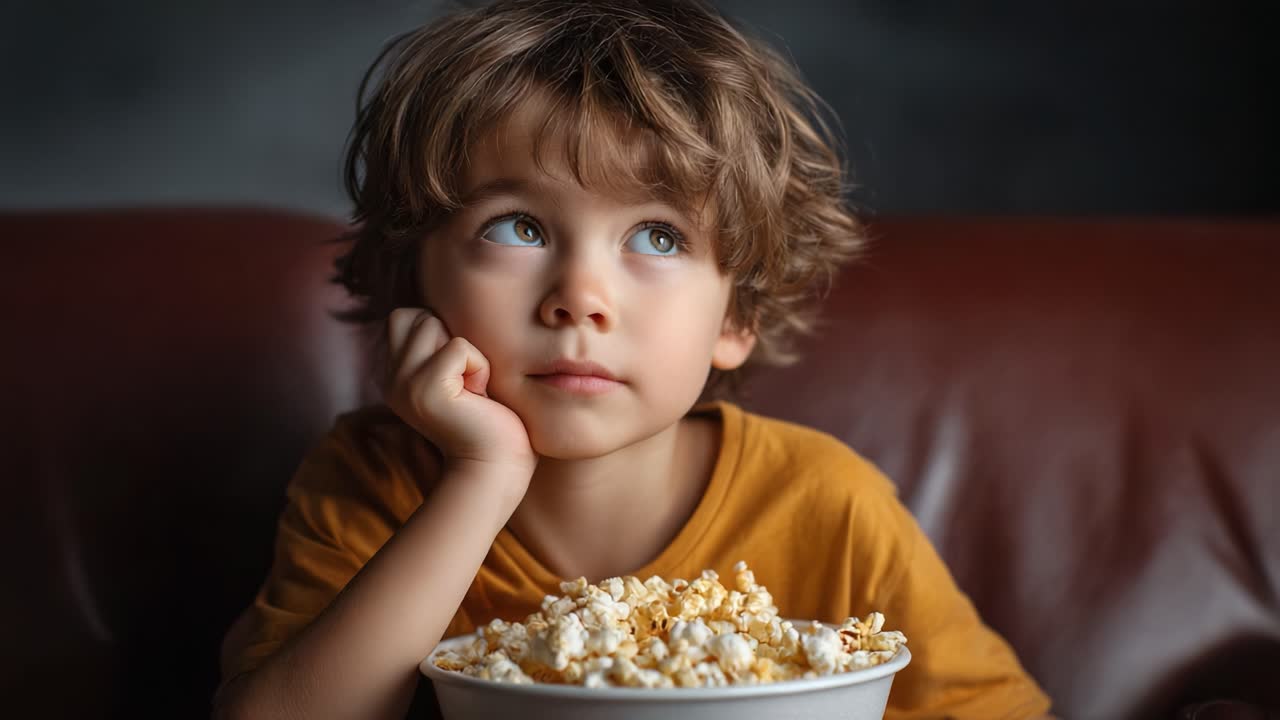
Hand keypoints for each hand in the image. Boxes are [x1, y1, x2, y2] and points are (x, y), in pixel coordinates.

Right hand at [384, 308, 534, 476]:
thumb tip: (441, 309)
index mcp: (396, 375)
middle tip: (466, 380)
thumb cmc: (490, 420)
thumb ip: (440, 346)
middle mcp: (392, 379)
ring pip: (433, 324)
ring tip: (472, 389)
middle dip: (450, 338)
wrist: (496, 467)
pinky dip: (480, 367)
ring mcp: (403, 385)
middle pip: (415, 315)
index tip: (458, 374)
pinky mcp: (425, 390)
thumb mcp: (459, 375)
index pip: (404, 316)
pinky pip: (459, 347)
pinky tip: (479, 397)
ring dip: (467, 353)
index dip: (439, 332)